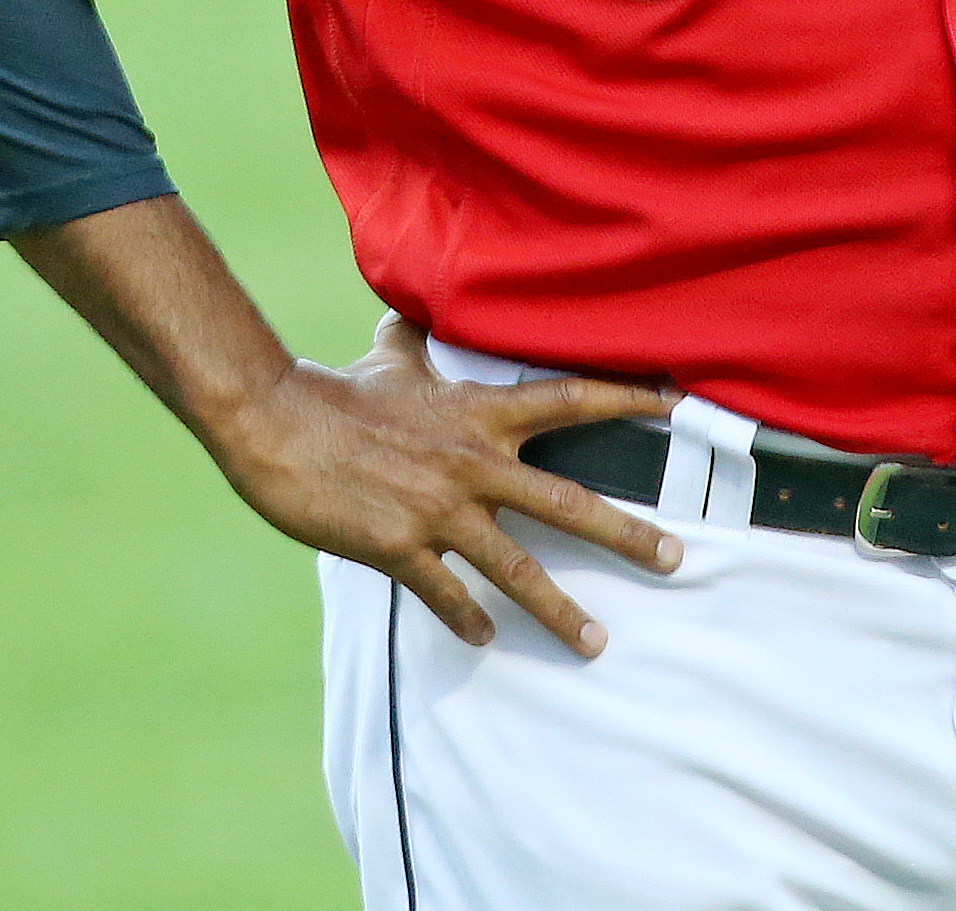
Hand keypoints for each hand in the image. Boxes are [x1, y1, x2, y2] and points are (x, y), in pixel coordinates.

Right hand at [201, 312, 684, 657]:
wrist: (275, 423)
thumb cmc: (337, 390)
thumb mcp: (394, 359)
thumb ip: (420, 345)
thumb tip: (415, 312)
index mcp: (481, 412)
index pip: (572, 401)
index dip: (628, 398)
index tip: (680, 404)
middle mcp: (474, 462)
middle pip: (569, 503)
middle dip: (628, 535)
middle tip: (675, 561)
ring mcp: (440, 509)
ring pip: (517, 568)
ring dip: (559, 611)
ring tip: (596, 643)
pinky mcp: (399, 547)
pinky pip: (446, 593)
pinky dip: (467, 619)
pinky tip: (486, 638)